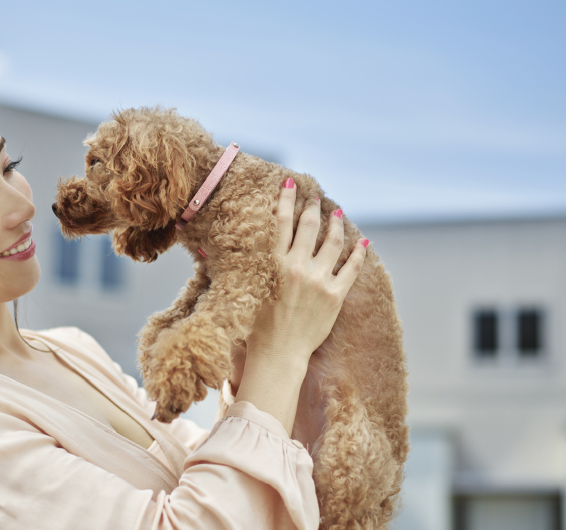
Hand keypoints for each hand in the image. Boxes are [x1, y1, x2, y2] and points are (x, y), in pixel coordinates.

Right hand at [231, 178, 365, 433]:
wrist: (278, 355)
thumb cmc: (256, 327)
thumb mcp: (243, 291)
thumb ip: (233, 267)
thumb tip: (202, 247)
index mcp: (274, 264)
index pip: (282, 222)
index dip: (287, 199)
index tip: (291, 184)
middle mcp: (298, 268)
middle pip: (309, 226)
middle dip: (313, 207)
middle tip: (316, 197)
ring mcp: (319, 281)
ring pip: (332, 242)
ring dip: (335, 224)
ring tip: (336, 213)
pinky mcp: (336, 296)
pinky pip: (352, 268)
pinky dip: (358, 253)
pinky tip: (362, 242)